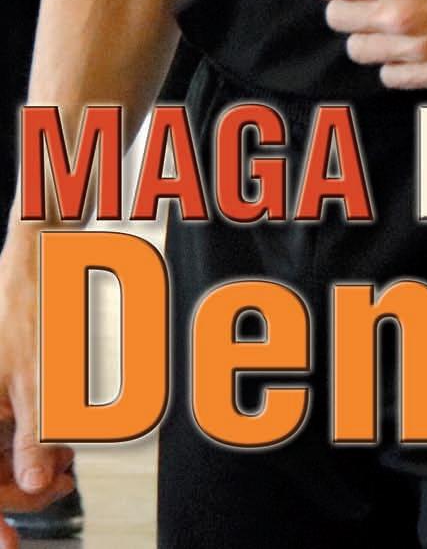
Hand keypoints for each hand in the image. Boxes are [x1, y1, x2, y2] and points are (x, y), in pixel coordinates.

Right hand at [0, 241, 74, 548]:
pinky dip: (33, 444)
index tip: (9, 546)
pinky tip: (59, 445)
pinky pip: (7, 433)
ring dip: (30, 467)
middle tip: (58, 488)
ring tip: (65, 466)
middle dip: (20, 487)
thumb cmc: (29, 304)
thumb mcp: (39, 377)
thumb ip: (34, 436)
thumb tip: (32, 484)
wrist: (36, 261)